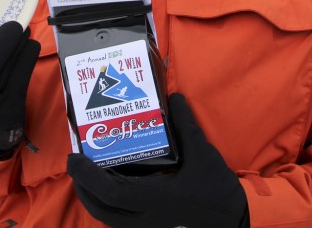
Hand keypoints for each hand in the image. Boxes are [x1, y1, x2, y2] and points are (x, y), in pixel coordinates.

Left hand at [67, 93, 247, 227]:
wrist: (234, 222)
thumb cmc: (218, 191)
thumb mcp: (203, 154)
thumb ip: (185, 125)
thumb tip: (173, 97)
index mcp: (153, 199)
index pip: (110, 191)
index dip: (88, 175)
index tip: (76, 158)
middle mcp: (144, 217)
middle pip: (100, 208)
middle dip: (82, 186)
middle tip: (77, 164)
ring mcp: (147, 227)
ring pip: (108, 217)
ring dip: (93, 197)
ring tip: (89, 174)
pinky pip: (120, 221)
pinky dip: (109, 205)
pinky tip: (114, 187)